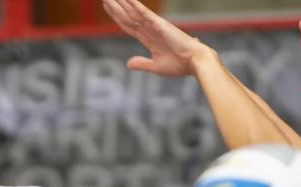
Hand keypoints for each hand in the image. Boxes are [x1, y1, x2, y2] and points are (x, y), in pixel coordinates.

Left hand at [101, 0, 215, 76]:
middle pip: (127, 16)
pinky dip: (135, 5)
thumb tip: (128, 64)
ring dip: (120, 3)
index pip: (128, 24)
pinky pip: (144, 13)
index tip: (107, 6)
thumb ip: (141, 63)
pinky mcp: (159, 24)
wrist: (193, 62)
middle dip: (115, 7)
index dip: (116, 16)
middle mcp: (149, 29)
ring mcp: (153, 25)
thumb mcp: (155, 66)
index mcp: (148, 38)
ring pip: (132, 12)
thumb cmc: (178, 65)